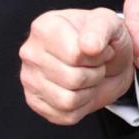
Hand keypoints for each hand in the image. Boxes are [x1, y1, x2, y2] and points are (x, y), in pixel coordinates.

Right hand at [19, 8, 136, 125]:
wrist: (106, 62)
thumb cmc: (103, 40)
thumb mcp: (109, 23)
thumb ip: (101, 28)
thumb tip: (89, 46)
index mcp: (44, 27)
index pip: (75, 55)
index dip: (97, 57)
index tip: (99, 49)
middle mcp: (30, 52)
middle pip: (72, 79)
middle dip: (94, 75)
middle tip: (95, 65)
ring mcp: (29, 78)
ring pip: (68, 100)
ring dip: (88, 92)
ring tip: (88, 77)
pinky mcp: (34, 101)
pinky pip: (65, 115)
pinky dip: (81, 107)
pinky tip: (80, 90)